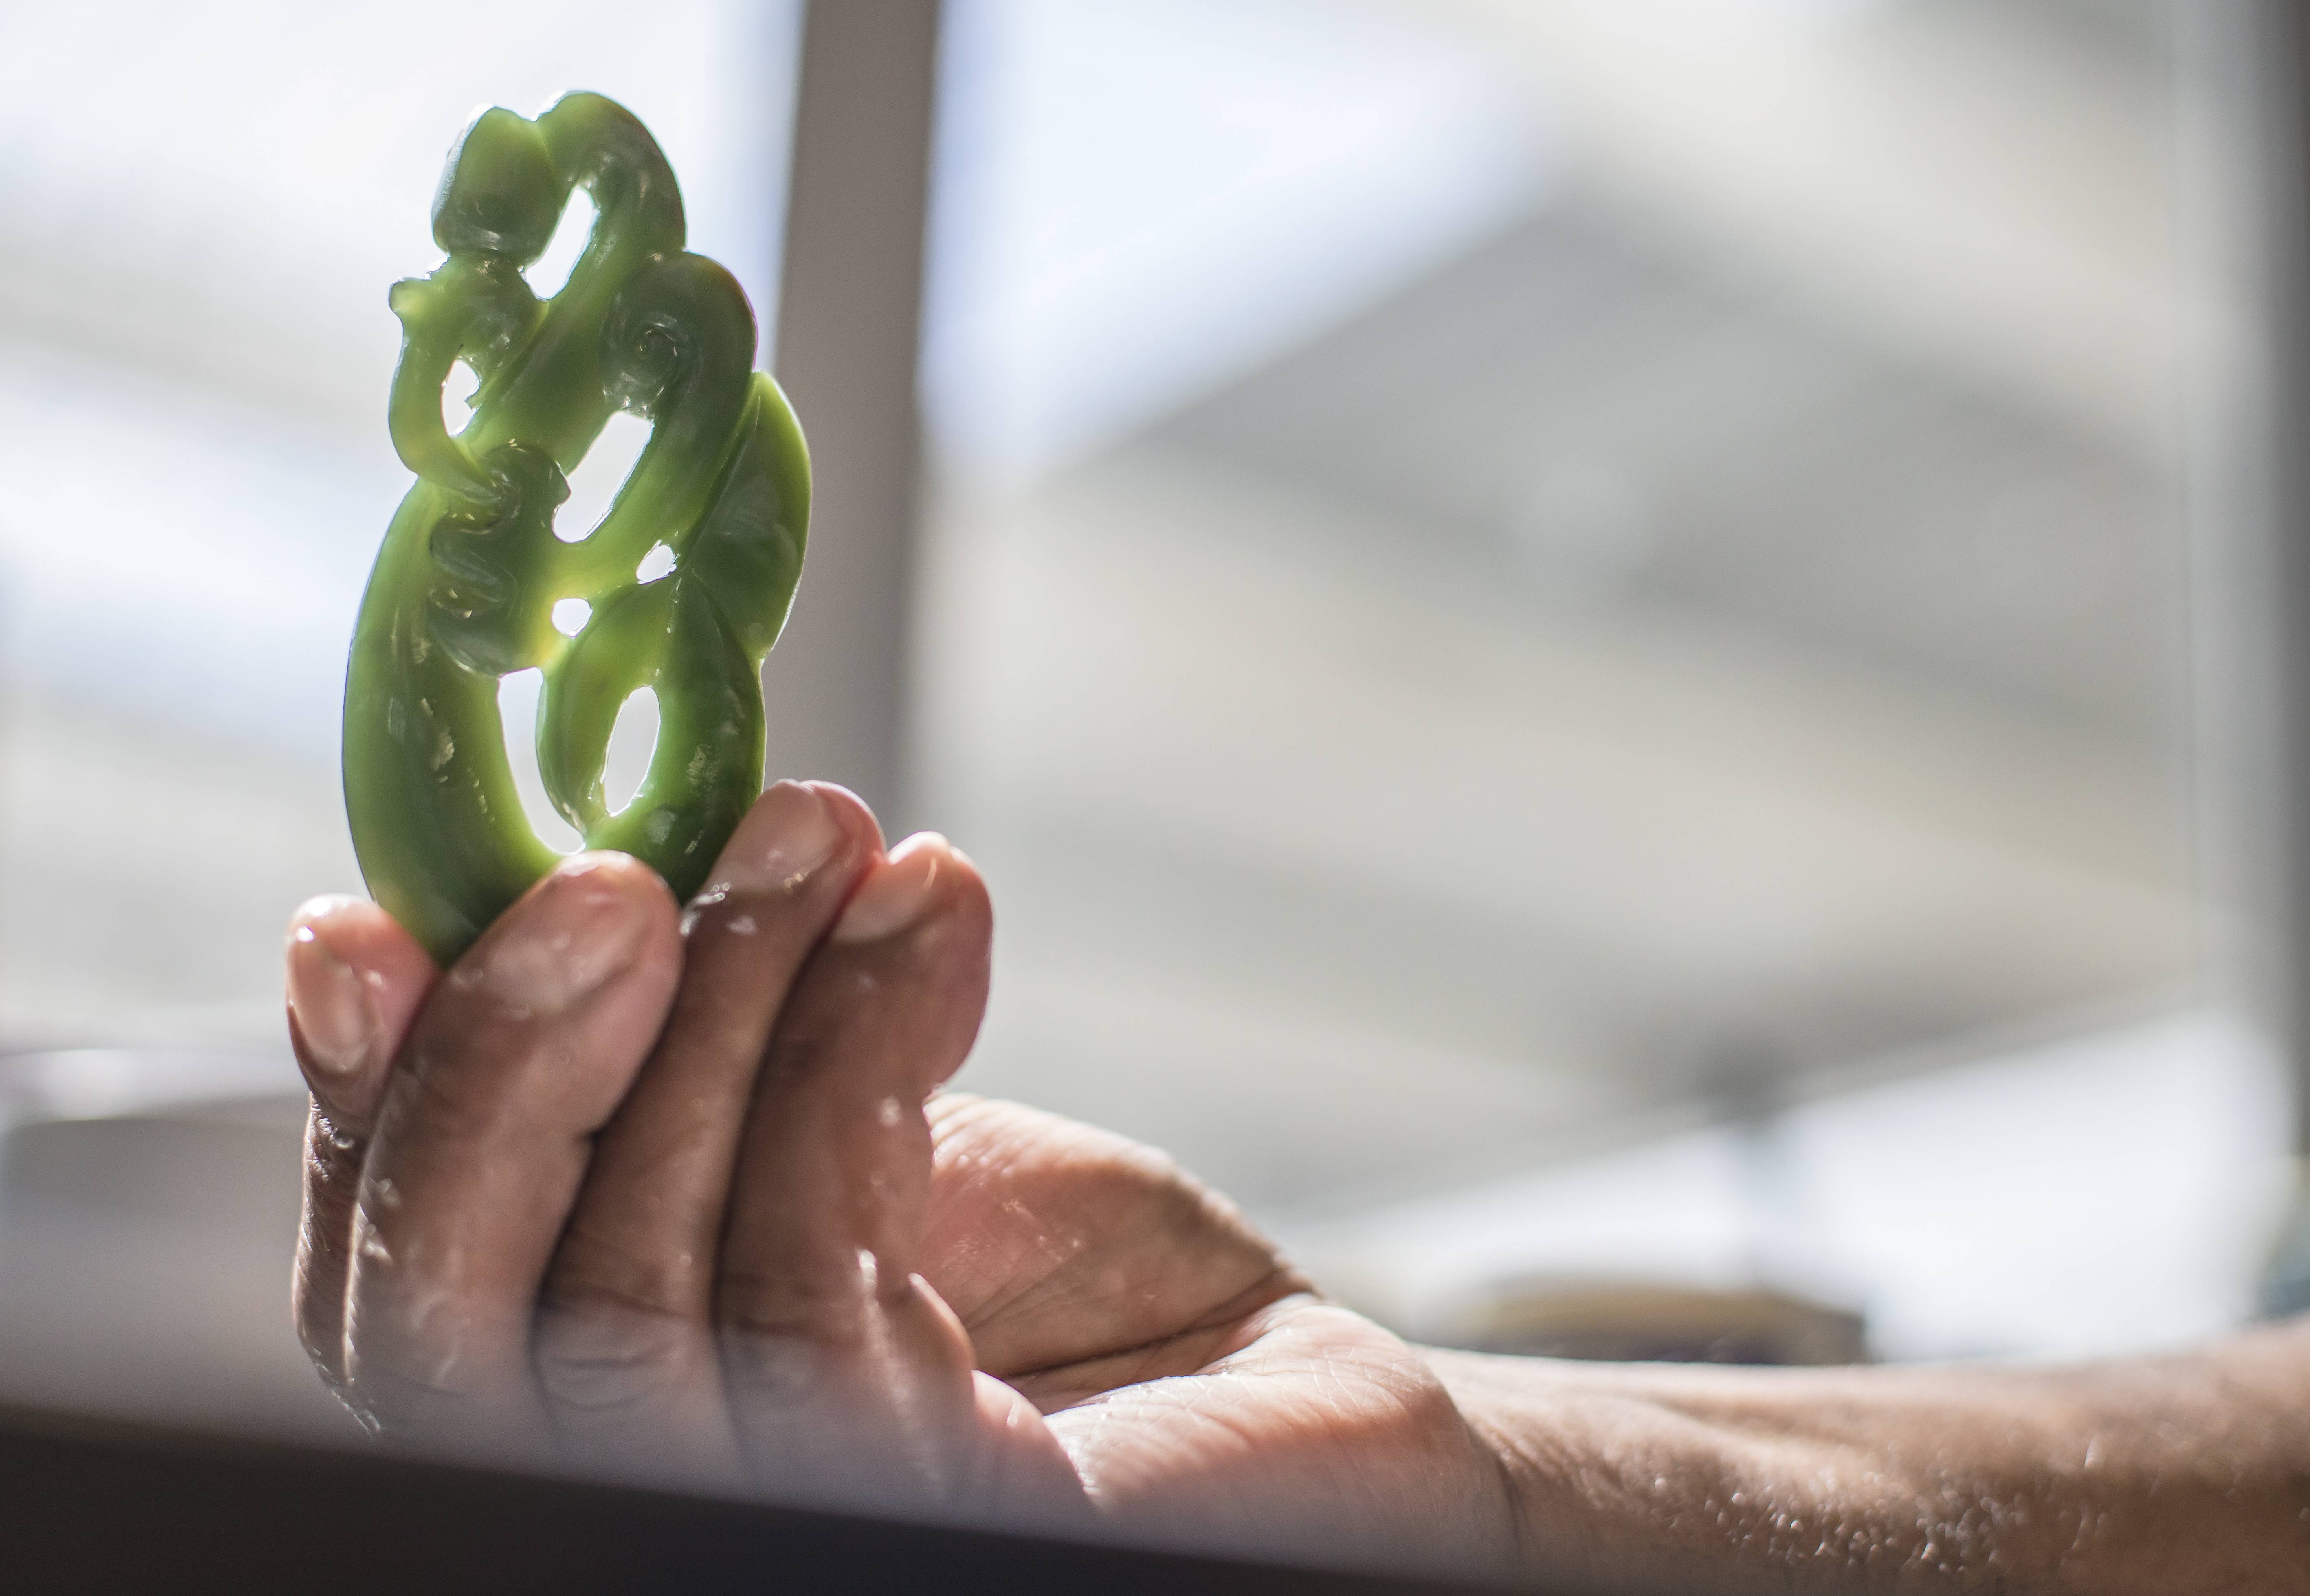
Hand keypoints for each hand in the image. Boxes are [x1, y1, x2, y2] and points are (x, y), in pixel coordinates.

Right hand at [286, 782, 1512, 1574]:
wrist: (1274, 1382)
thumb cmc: (1055, 1280)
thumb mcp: (835, 1128)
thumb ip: (698, 1058)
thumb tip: (566, 880)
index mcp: (589, 1393)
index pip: (403, 1289)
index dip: (374, 1109)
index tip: (369, 918)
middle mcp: (640, 1489)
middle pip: (457, 1335)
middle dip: (513, 1066)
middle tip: (618, 874)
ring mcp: (767, 1527)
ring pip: (627, 1301)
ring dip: (721, 1022)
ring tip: (820, 842)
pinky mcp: (918, 1529)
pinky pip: (812, 1298)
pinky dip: (849, 1073)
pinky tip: (921, 928)